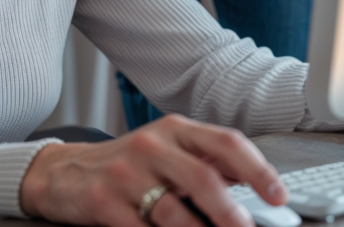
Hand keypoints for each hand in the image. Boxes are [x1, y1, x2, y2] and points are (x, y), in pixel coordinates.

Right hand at [20, 114, 287, 226]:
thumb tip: (253, 187)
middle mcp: (151, 144)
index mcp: (174, 129)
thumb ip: (203, 163)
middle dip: (233, 214)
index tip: (279, 196)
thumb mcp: (165, 152)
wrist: (64, 172)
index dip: (257, 168)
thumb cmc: (127, 165)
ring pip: (174, 212)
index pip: (224, 141)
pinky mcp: (103, 201)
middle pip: (203, 177)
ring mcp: (126, 173)